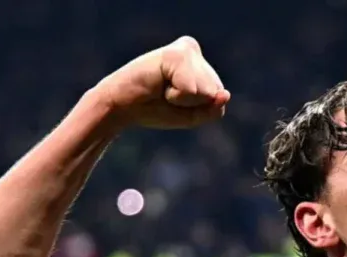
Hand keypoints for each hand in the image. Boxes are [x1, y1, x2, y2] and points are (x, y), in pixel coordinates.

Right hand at [92, 36, 230, 129]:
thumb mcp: (192, 116)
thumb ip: (214, 108)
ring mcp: (186, 50)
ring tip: (163, 90)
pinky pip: (192, 90)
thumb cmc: (155, 109)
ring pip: (207, 92)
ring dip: (184, 101)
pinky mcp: (176, 54)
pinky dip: (177, 97)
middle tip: (166, 95)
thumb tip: (225, 95)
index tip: (172, 100)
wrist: (122, 107)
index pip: (219, 95)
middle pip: (215, 92)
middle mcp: (194, 52)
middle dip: (192, 104)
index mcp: (200, 63)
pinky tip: (160, 85)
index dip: (197, 108)